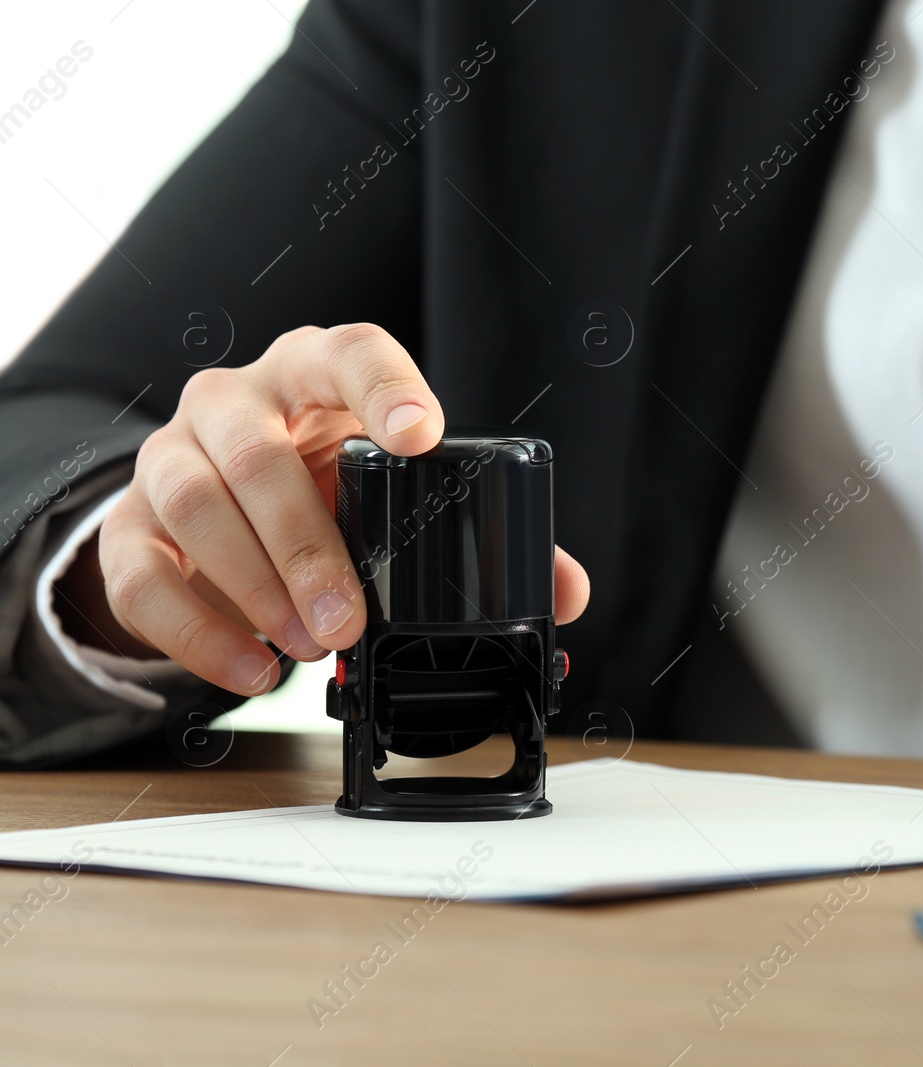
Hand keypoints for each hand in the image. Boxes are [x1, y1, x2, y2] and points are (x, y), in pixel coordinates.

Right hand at [81, 323, 588, 695]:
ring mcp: (172, 453)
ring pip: (193, 504)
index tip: (424, 434)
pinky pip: (139, 575)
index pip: (350, 353)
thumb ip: (480, 531)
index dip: (385, 387)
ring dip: (255, 586)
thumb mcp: (397, 489)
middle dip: (307, 545)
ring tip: (309, 647)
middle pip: (258, 453)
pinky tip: (253, 669)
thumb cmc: (329, 481)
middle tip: (350, 619)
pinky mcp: (129, 522)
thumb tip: (565, 591)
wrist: (226, 501)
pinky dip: (196, 633)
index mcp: (317, 374)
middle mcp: (236, 399)